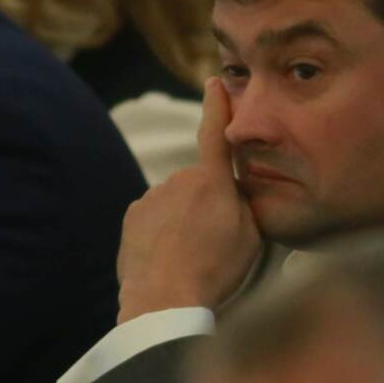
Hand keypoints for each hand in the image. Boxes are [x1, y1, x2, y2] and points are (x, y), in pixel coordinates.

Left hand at [116, 78, 260, 322]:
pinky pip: (154, 218)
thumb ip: (246, 205)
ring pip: (175, 202)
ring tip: (190, 258)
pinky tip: (169, 260)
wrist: (163, 300)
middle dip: (207, 202)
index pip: (216, 133)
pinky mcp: (132, 217)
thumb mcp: (251, 238)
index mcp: (212, 181)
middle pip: (199, 183)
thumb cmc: (215, 271)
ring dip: (183, 220)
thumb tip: (236, 191)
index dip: (217, 106)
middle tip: (215, 242)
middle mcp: (178, 180)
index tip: (214, 82)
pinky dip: (162, 233)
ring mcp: (151, 198)